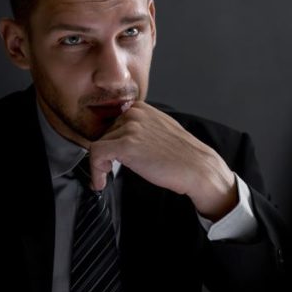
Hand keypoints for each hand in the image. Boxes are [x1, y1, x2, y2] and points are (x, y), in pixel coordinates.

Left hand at [89, 102, 238, 220]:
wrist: (197, 167)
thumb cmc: (182, 156)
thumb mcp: (159, 131)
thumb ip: (140, 129)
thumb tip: (120, 141)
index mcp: (141, 108)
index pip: (112, 125)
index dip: (110, 144)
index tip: (110, 160)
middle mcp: (134, 113)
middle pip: (103, 134)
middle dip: (105, 155)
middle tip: (108, 172)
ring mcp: (130, 128)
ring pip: (98, 145)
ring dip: (99, 165)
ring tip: (105, 179)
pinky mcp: (126, 144)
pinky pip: (96, 154)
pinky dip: (95, 171)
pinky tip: (101, 182)